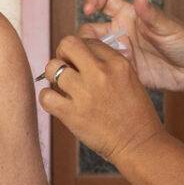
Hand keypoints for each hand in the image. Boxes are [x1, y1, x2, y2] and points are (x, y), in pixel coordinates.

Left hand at [38, 35, 166, 165]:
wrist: (138, 144)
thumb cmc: (135, 114)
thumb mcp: (130, 79)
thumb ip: (109, 64)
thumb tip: (84, 54)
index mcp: (117, 62)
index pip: (88, 41)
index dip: (80, 50)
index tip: (80, 62)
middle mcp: (100, 73)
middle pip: (67, 44)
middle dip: (63, 54)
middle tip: (65, 67)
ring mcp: (84, 93)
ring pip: (52, 68)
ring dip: (53, 77)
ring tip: (61, 87)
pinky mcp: (72, 113)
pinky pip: (45, 96)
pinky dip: (47, 98)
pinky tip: (56, 102)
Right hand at [78, 0, 183, 93]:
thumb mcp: (168, 27)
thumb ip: (151, 14)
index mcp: (129, 14)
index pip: (104, 1)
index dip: (92, 1)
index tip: (87, 10)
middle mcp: (121, 31)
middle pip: (90, 29)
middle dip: (84, 36)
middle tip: (91, 46)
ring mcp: (120, 51)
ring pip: (93, 50)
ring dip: (90, 55)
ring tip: (100, 62)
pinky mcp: (122, 69)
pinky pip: (104, 69)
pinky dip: (101, 71)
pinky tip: (109, 75)